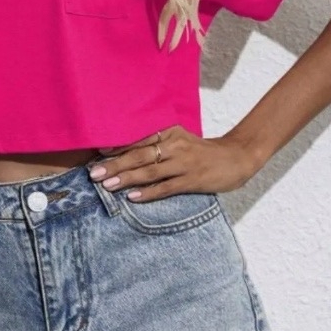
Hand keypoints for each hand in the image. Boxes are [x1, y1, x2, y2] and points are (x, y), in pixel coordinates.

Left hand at [88, 125, 262, 201]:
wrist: (236, 157)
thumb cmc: (201, 151)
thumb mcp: (179, 140)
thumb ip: (156, 144)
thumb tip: (125, 155)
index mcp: (169, 132)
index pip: (138, 139)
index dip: (117, 148)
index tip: (96, 154)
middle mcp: (175, 145)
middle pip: (140, 155)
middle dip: (115, 164)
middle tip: (94, 173)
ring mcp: (184, 163)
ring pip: (150, 171)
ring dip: (127, 179)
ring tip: (107, 185)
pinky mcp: (193, 180)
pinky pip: (166, 187)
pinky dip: (149, 193)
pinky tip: (133, 198)